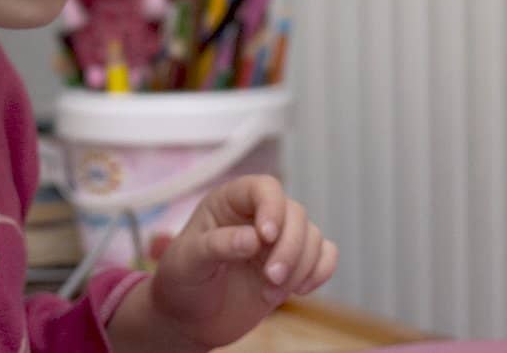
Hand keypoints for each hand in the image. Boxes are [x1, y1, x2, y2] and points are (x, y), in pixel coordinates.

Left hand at [125, 176, 337, 351]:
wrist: (189, 319)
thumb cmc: (182, 281)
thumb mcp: (188, 262)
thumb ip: (217, 245)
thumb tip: (252, 239)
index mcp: (230, 202)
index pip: (264, 188)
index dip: (272, 207)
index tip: (266, 237)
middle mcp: (258, 216)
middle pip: (295, 213)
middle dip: (290, 247)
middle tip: (271, 278)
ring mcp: (278, 241)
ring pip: (312, 235)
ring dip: (301, 265)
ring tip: (272, 292)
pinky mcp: (293, 265)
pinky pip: (325, 256)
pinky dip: (320, 271)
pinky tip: (300, 290)